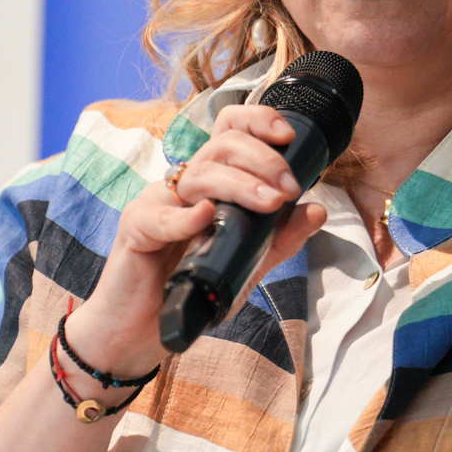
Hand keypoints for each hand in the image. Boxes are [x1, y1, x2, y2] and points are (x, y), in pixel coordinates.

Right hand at [63, 104, 326, 379]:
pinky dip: (186, 216)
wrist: (145, 330)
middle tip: (289, 186)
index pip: (230, 131)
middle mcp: (185, 185)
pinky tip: (206, 216)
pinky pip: (159, 215)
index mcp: (211, 183)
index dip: (257, 121)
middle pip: (221, 146)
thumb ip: (279, 239)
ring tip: (270, 203)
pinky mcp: (135, 229)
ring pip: (199, 176)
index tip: (288, 136)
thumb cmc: (192, 288)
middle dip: (262, 159)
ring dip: (240, 185)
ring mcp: (157, 203)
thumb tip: (317, 211)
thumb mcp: (247, 264)